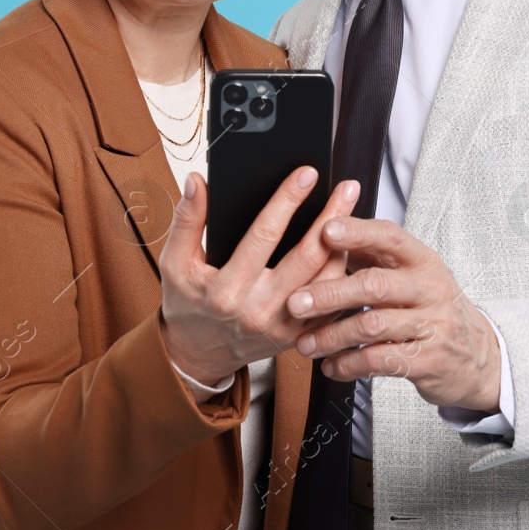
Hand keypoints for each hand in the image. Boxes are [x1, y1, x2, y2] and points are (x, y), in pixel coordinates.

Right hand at [158, 167, 357, 385]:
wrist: (196, 356)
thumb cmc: (187, 305)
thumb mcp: (175, 263)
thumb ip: (186, 221)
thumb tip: (198, 182)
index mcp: (227, 289)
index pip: (265, 235)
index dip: (287, 200)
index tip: (306, 174)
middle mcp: (259, 309)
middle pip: (307, 256)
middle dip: (331, 216)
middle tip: (348, 187)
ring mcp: (282, 326)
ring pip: (326, 281)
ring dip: (344, 245)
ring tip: (353, 213)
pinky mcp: (297, 336)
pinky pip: (330, 304)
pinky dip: (342, 276)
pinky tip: (350, 250)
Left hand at [287, 219, 500, 412]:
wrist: (479, 357)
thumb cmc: (434, 309)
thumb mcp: (415, 276)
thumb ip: (375, 256)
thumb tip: (329, 232)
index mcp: (423, 261)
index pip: (390, 238)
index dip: (358, 233)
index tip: (325, 230)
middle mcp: (430, 289)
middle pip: (375, 284)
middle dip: (330, 293)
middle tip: (296, 302)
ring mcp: (433, 326)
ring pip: (372, 326)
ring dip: (332, 336)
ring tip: (305, 343)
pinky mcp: (428, 360)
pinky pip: (380, 361)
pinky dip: (349, 364)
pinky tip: (331, 366)